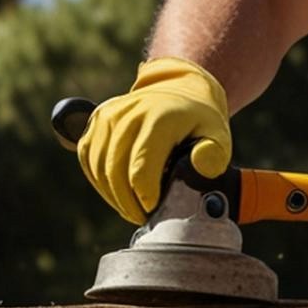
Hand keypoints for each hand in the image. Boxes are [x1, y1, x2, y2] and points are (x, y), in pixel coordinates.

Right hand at [78, 58, 230, 224]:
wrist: (180, 90)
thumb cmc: (199, 121)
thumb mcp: (218, 135)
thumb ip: (213, 155)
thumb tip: (200, 166)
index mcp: (160, 118)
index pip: (140, 169)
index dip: (145, 197)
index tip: (156, 209)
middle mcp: (130, 113)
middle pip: (116, 171)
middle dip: (128, 203)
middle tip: (143, 216)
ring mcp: (109, 114)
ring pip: (99, 168)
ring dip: (112, 195)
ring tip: (132, 207)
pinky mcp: (97, 120)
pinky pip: (89, 158)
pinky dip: (100, 180)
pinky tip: (118, 191)